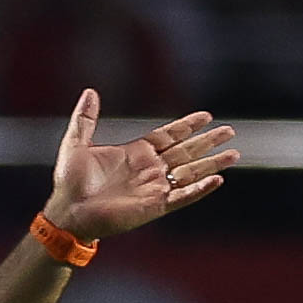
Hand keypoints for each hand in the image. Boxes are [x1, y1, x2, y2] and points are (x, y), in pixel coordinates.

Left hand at [43, 89, 238, 241]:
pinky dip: (200, 189)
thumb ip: (85, 118)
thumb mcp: (76, 143)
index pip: (168, 136)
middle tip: (230, 131)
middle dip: (208, 142)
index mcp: (135, 153)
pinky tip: (217, 179)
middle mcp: (149, 169)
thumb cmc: (70, 181)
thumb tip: (90, 91)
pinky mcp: (155, 205)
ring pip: (191, 173)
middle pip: (186, 152)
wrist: (68, 210)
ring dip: (212, 164)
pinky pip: (183, 196)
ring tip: (234, 154)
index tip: (206, 115)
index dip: (186, 126)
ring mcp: (154, 188)